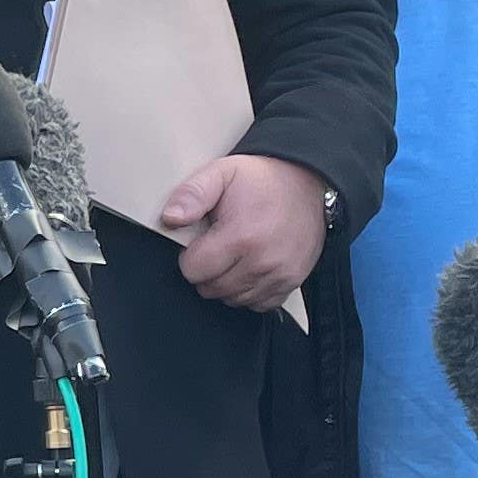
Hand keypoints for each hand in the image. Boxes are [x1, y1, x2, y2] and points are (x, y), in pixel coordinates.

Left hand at [163, 151, 325, 310]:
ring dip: (226, 283)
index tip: (200, 242)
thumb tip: (171, 217)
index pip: (193, 271)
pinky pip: (259, 304)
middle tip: (217, 246)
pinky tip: (249, 268)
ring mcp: (280, 274)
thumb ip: (192, 194)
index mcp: (241, 236)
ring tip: (234, 254)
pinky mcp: (292, 282)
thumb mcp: (221, 173)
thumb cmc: (262, 180)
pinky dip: (249, 292)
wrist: (307, 181)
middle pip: (211, 288)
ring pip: (233, 299)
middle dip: (206, 270)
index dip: (189, 256)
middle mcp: (263, 261)